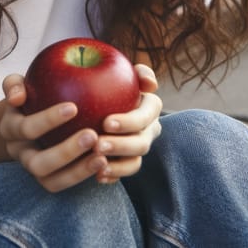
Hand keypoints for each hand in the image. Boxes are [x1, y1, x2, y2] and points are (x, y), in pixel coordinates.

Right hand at [0, 74, 108, 192]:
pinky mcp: (48, 179)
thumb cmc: (29, 94)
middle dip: (66, 152)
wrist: (28, 115)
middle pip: (38, 163)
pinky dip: (82, 176)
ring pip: (51, 181)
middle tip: (92, 136)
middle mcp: (19, 152)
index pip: (27, 128)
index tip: (74, 107)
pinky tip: (103, 162)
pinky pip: (64, 183)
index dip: (48, 120)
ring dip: (78, 171)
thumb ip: (14, 85)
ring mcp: (33, 169)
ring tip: (102, 157)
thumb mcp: (18, 85)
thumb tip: (17, 98)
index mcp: (10, 128)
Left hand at [93, 64, 162, 184]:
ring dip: (117, 165)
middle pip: (142, 142)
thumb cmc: (107, 80)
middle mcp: (149, 128)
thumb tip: (150, 82)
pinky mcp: (126, 162)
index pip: (146, 114)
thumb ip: (136, 72)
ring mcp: (138, 148)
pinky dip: (112, 175)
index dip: (129, 121)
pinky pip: (123, 174)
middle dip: (121, 145)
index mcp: (150, 106)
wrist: (96, 99)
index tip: (106, 122)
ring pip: (135, 162)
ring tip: (97, 164)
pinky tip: (97, 176)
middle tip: (97, 145)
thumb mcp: (119, 71)